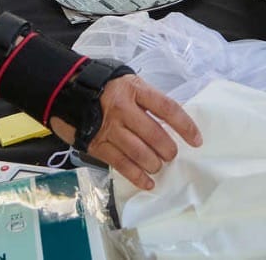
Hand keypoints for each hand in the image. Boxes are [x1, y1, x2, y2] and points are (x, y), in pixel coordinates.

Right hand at [50, 74, 201, 190]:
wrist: (68, 91)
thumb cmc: (106, 87)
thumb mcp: (129, 83)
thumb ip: (148, 100)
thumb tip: (171, 123)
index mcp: (135, 89)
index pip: (167, 108)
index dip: (185, 126)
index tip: (196, 140)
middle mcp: (123, 109)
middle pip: (154, 134)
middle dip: (168, 149)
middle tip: (171, 155)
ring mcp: (109, 128)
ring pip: (139, 152)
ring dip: (154, 163)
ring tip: (158, 165)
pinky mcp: (97, 145)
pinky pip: (121, 164)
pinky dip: (137, 176)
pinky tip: (148, 182)